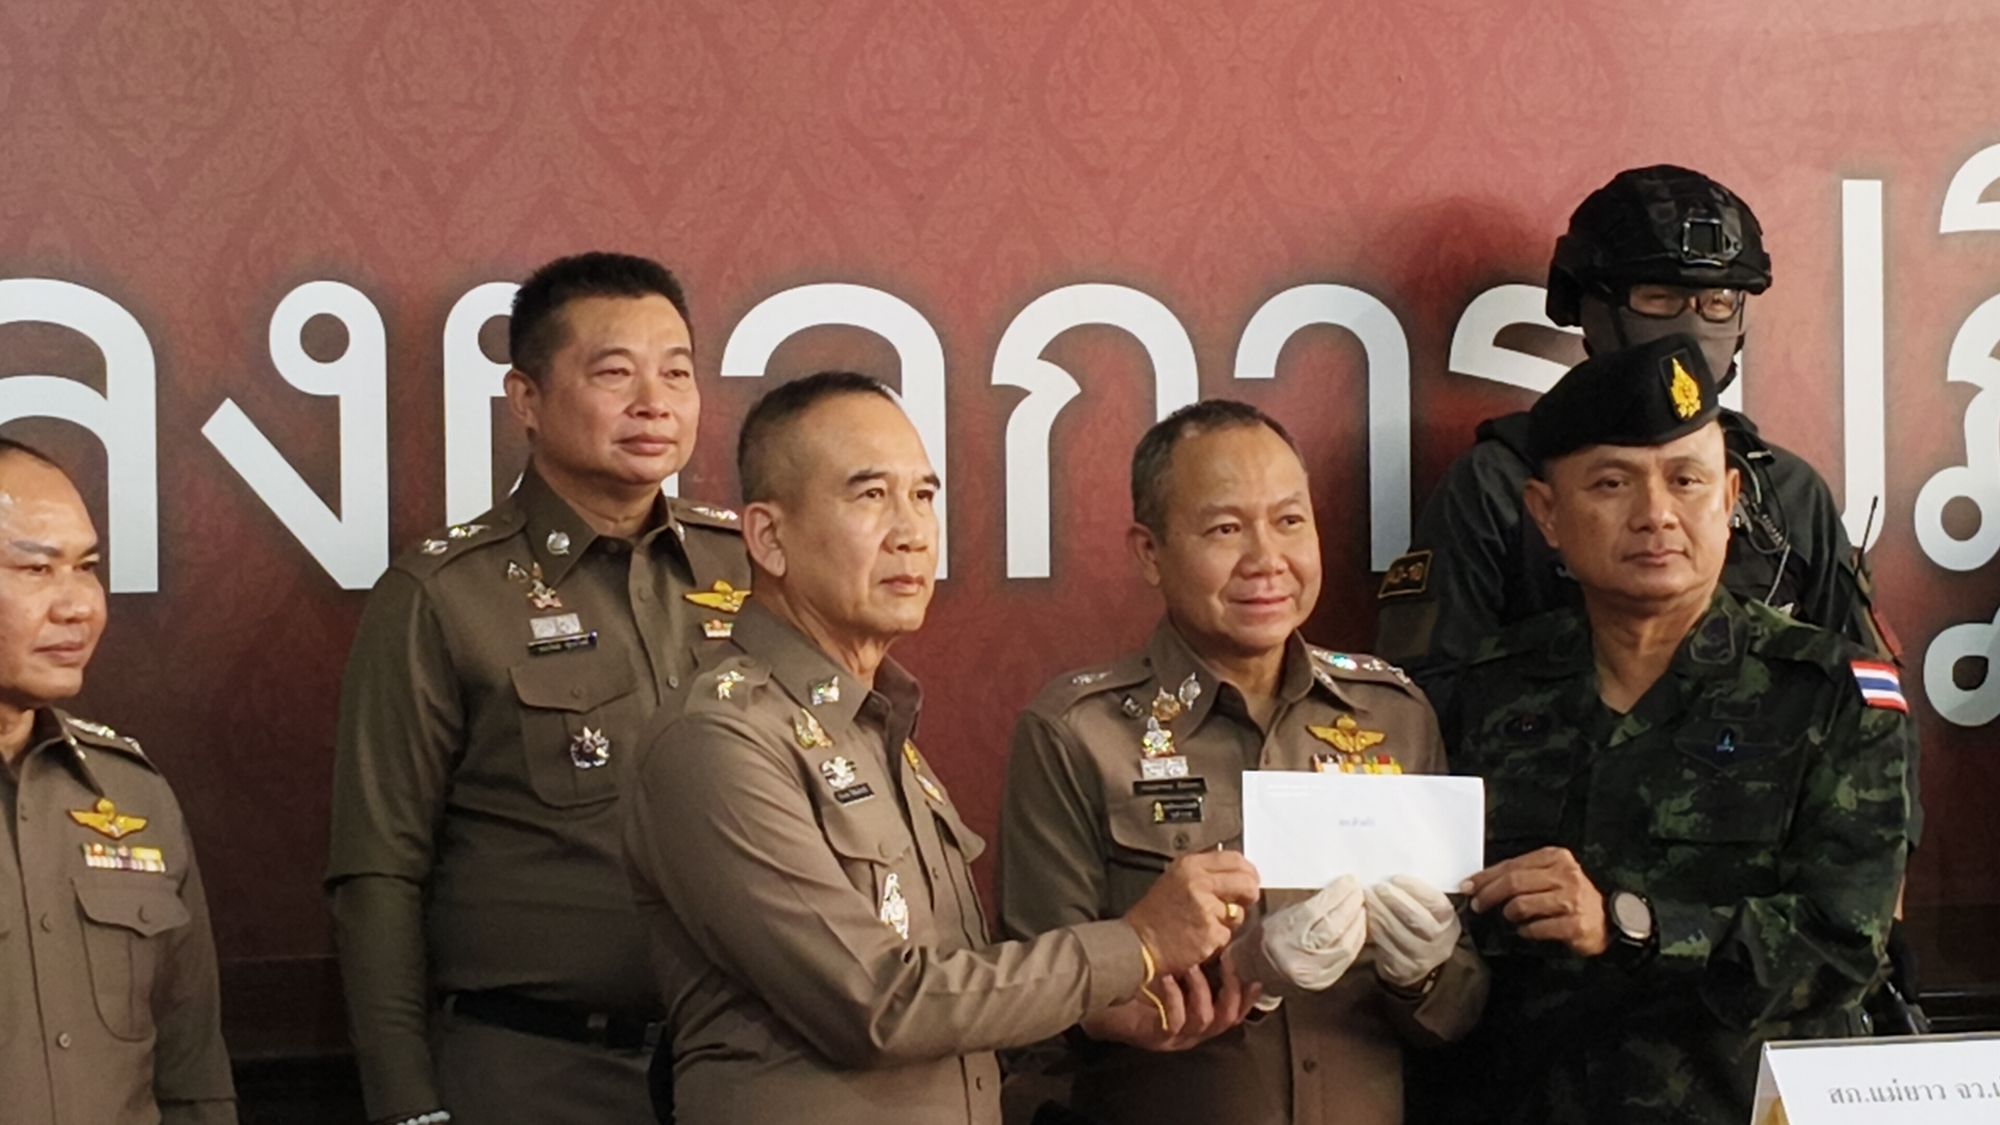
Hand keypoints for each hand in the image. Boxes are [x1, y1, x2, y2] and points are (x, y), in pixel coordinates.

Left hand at [1080, 954, 1262, 1050]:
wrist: (1102, 1001)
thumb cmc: (1140, 982)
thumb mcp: (1174, 969)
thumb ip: (1198, 961)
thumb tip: (1219, 935)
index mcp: (1202, 1016)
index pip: (1236, 1012)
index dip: (1248, 997)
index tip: (1255, 974)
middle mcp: (1193, 1030)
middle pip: (1227, 1018)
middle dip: (1231, 990)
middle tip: (1227, 962)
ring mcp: (1176, 1037)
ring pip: (1204, 1020)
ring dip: (1201, 990)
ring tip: (1192, 966)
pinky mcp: (1156, 1038)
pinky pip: (1174, 1022)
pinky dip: (1174, 998)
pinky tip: (1167, 978)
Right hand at [1123, 851, 1259, 976]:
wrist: (1138, 942)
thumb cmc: (1155, 914)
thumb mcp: (1176, 879)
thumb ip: (1205, 873)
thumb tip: (1238, 874)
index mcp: (1190, 865)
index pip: (1234, 859)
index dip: (1248, 871)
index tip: (1249, 879)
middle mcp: (1199, 882)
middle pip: (1246, 883)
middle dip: (1249, 895)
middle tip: (1242, 902)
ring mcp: (1206, 908)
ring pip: (1239, 913)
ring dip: (1229, 922)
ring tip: (1205, 923)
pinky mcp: (1210, 932)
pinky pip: (1228, 935)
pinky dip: (1218, 939)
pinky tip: (1200, 937)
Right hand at [1259, 874, 1365, 990]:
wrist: (1256, 974)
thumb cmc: (1265, 938)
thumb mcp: (1278, 915)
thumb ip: (1305, 904)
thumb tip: (1335, 890)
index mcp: (1281, 935)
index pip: (1315, 912)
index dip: (1336, 894)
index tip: (1349, 882)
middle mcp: (1297, 957)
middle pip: (1333, 927)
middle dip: (1350, 905)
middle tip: (1358, 891)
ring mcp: (1313, 973)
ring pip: (1345, 944)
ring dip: (1358, 922)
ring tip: (1361, 906)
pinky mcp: (1325, 981)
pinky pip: (1347, 958)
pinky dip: (1356, 939)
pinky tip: (1359, 926)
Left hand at [1365, 874, 1459, 987]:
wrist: (1418, 960)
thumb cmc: (1420, 922)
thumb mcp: (1429, 908)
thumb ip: (1420, 892)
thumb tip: (1397, 870)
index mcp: (1448, 920)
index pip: (1435, 903)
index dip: (1415, 889)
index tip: (1395, 878)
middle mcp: (1440, 941)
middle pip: (1415, 919)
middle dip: (1393, 901)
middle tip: (1376, 888)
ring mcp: (1422, 958)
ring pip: (1397, 933)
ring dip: (1379, 913)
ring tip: (1367, 898)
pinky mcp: (1402, 969)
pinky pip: (1385, 948)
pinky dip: (1373, 930)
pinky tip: (1365, 917)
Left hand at [1462, 846, 1606, 956]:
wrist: (1608, 921)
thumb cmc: (1571, 897)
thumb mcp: (1550, 876)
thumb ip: (1521, 874)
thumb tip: (1480, 882)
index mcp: (1556, 857)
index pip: (1511, 865)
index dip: (1485, 877)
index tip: (1468, 886)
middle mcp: (1565, 875)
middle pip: (1513, 882)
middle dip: (1488, 894)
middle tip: (1477, 905)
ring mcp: (1571, 900)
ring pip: (1521, 905)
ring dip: (1508, 914)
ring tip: (1510, 917)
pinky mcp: (1574, 924)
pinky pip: (1536, 928)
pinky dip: (1525, 931)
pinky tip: (1527, 930)